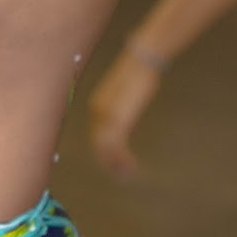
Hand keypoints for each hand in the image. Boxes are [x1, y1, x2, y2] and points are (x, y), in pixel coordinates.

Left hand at [87, 51, 162, 179]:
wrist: (140, 61)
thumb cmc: (138, 73)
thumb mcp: (126, 91)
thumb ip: (122, 104)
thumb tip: (126, 110)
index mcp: (97, 105)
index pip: (95, 134)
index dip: (104, 151)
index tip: (114, 162)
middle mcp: (97, 113)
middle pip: (97, 145)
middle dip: (108, 162)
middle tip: (120, 174)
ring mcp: (106, 117)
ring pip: (105, 149)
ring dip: (116, 164)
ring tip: (126, 174)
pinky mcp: (118, 119)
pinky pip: (115, 146)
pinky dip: (122, 158)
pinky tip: (130, 165)